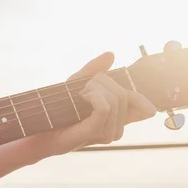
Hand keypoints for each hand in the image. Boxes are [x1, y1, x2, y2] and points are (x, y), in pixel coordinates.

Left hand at [28, 52, 156, 158]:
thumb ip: (95, 69)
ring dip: (94, 89)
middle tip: (83, 90)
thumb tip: (111, 54)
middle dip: (102, 82)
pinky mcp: (94, 132)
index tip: (120, 85)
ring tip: (79, 97)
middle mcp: (117, 128)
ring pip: (115, 98)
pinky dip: (94, 95)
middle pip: (123, 94)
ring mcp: (107, 133)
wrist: (41, 127)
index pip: (146, 108)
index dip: (139, 95)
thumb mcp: (78, 83)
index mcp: (119, 118)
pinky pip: (105, 107)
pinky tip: (83, 97)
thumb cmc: (60, 108)